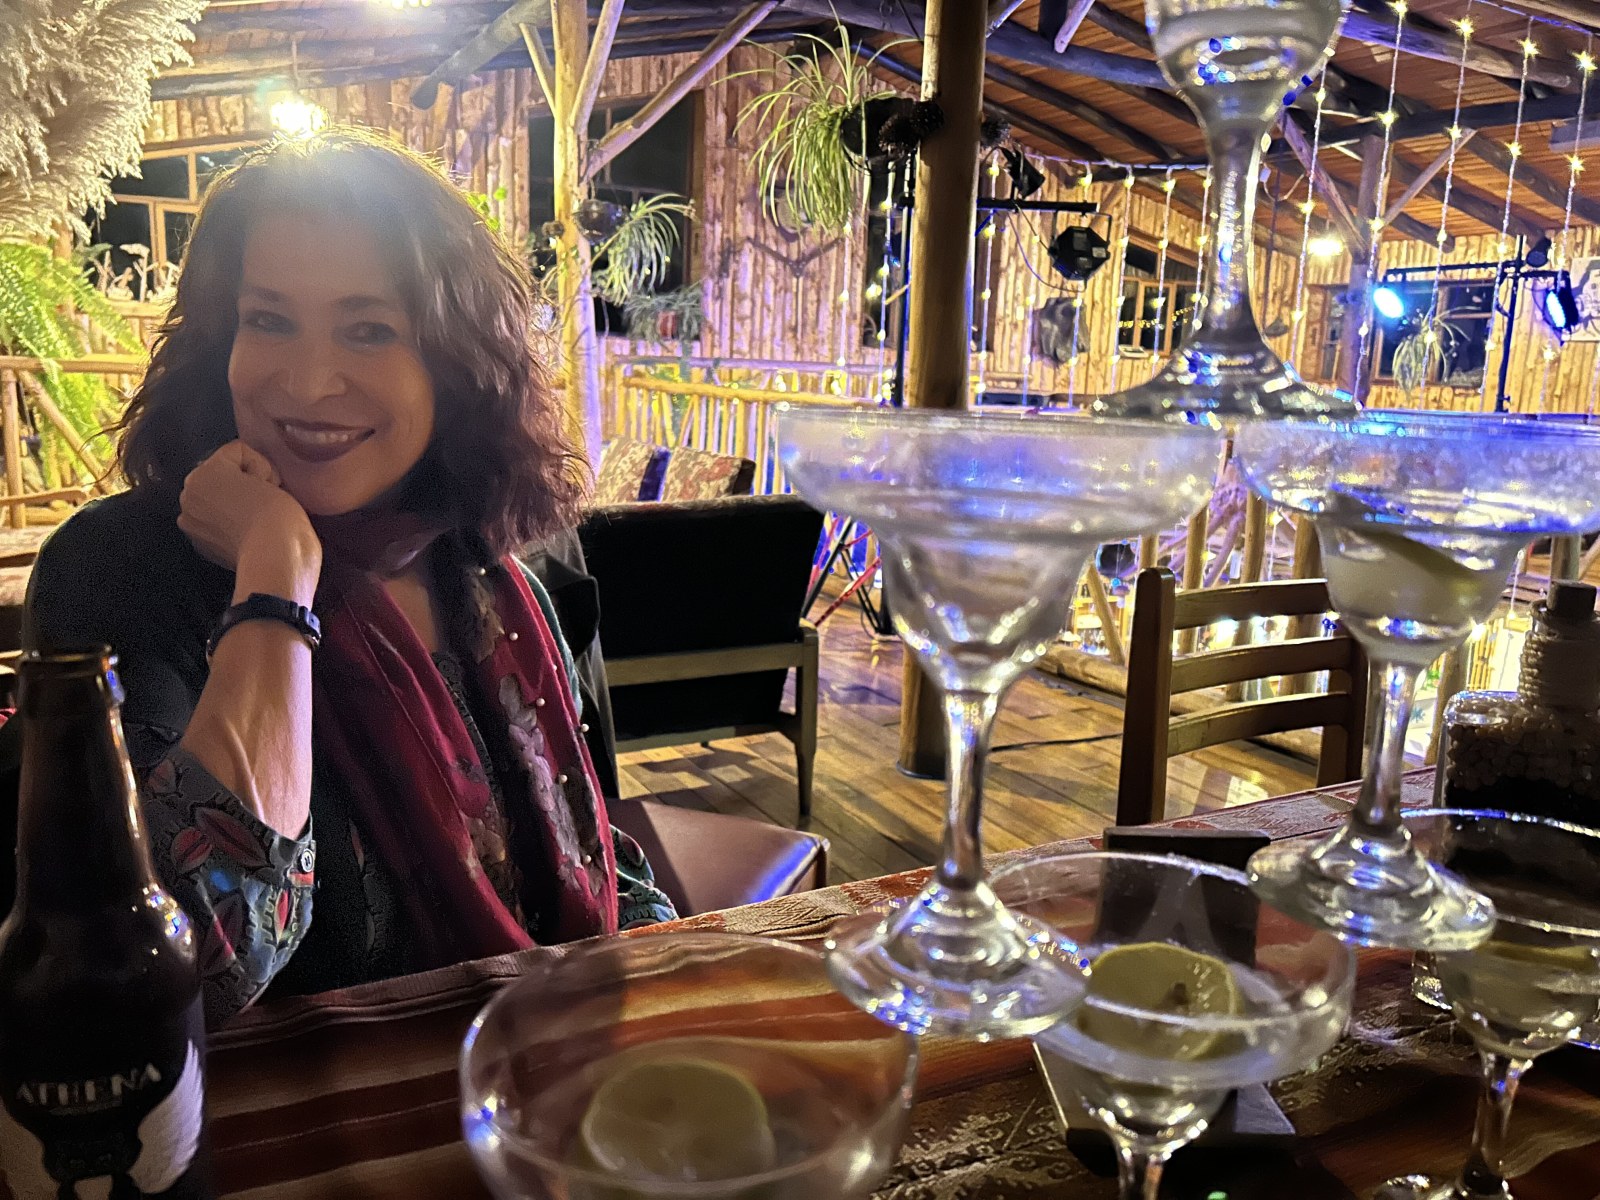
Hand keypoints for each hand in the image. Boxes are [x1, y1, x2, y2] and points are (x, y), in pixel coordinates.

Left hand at [179, 442, 320, 600]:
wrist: (274, 559)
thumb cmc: (277, 514)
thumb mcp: (271, 476)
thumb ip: (252, 473)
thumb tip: (252, 486)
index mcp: (204, 471)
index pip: (240, 452)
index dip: (262, 466)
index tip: (271, 485)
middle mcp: (188, 494)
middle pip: (221, 476)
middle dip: (242, 484)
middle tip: (266, 501)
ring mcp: (190, 522)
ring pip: (217, 501)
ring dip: (234, 505)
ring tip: (256, 520)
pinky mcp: (199, 546)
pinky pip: (215, 524)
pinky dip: (228, 526)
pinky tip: (246, 536)